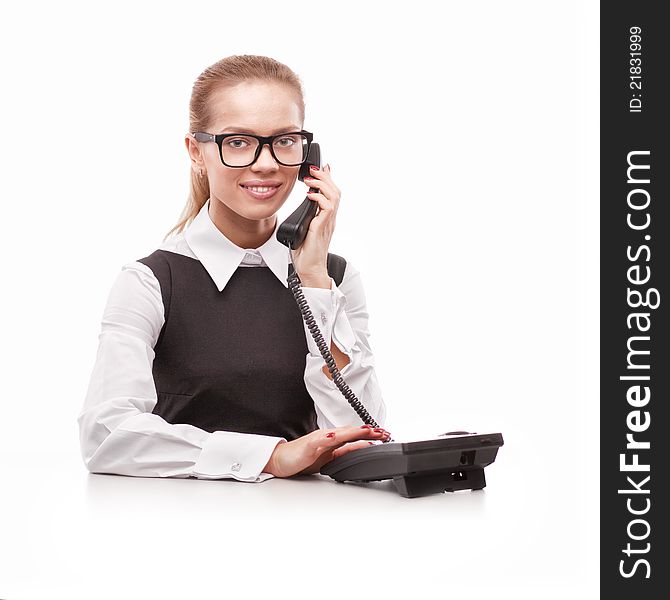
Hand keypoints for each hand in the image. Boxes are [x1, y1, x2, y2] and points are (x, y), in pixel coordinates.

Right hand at [264, 425, 391, 477]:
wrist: (281, 459)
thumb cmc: (303, 458)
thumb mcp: (329, 458)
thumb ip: (344, 453)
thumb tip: (362, 450)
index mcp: (333, 440)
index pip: (355, 435)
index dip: (371, 434)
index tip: (385, 434)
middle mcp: (328, 436)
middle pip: (351, 432)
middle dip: (367, 431)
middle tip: (383, 432)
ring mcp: (318, 440)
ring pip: (338, 434)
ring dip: (352, 431)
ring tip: (366, 430)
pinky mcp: (308, 446)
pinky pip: (318, 441)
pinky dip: (327, 438)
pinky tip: (334, 437)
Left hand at [291, 163, 340, 285]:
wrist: (309, 270)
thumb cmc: (305, 254)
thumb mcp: (304, 230)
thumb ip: (306, 217)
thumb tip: (301, 207)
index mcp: (326, 219)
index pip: (331, 195)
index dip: (329, 179)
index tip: (324, 167)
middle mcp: (329, 220)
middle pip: (335, 192)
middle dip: (325, 177)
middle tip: (314, 169)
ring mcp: (327, 224)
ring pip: (334, 197)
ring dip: (323, 184)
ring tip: (311, 179)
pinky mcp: (321, 228)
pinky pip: (327, 209)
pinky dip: (319, 198)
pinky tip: (310, 195)